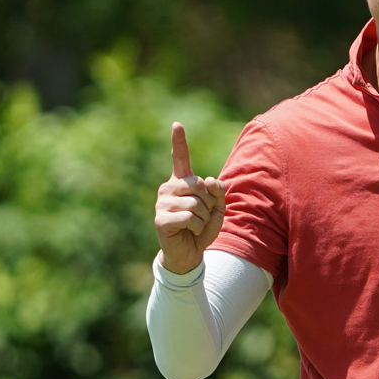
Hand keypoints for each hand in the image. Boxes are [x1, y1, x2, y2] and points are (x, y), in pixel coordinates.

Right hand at [153, 121, 225, 274]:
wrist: (189, 253)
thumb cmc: (202, 228)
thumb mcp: (217, 208)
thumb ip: (218, 191)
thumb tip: (207, 179)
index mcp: (182, 182)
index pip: (180, 158)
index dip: (179, 141)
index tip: (177, 124)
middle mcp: (169, 188)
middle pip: (199, 185)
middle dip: (208, 204)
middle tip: (201, 216)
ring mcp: (162, 203)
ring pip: (195, 203)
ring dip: (203, 218)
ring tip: (195, 225)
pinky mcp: (161, 219)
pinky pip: (190, 217)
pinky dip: (197, 227)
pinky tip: (190, 231)